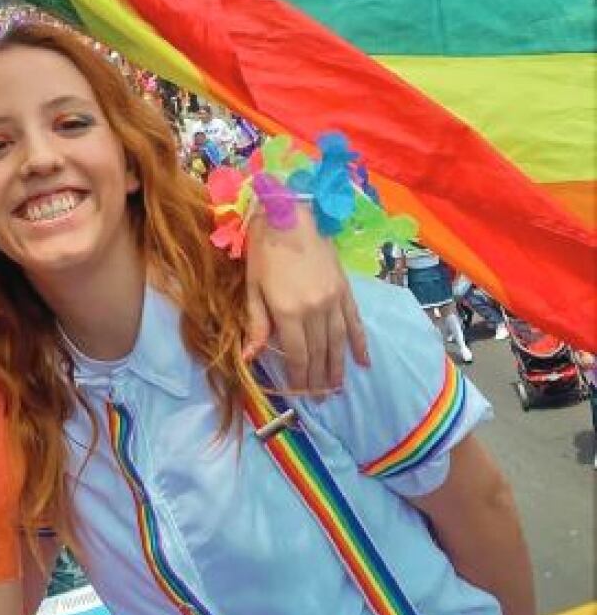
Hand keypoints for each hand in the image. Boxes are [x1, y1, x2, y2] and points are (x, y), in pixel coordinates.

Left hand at [244, 202, 368, 397]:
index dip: (299, 377)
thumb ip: (257, 324)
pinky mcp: (346, 290)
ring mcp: (334, 300)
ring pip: (339, 343)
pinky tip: (363, 362)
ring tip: (337, 388)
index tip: (299, 393)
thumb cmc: (265, 250)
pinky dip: (360, 344)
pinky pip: (355, 323)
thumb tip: (251, 357)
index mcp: (288, 311)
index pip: (297, 355)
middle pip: (319, 353)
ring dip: (338, 368)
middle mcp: (315, 310)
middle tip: (320, 400)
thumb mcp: (253, 287)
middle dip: (319, 379)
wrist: (292, 215)